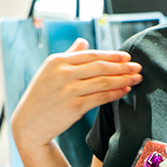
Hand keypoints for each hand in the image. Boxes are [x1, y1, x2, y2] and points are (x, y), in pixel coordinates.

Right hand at [11, 38, 142, 148]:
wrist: (28, 124)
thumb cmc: (41, 97)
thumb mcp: (49, 71)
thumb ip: (68, 55)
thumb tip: (83, 42)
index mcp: (57, 61)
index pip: (91, 54)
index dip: (111, 55)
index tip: (126, 57)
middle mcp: (62, 73)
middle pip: (100, 66)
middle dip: (122, 66)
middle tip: (137, 67)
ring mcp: (68, 90)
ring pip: (103, 81)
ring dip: (123, 79)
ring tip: (136, 78)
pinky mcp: (74, 106)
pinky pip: (100, 97)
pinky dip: (115, 93)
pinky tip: (125, 90)